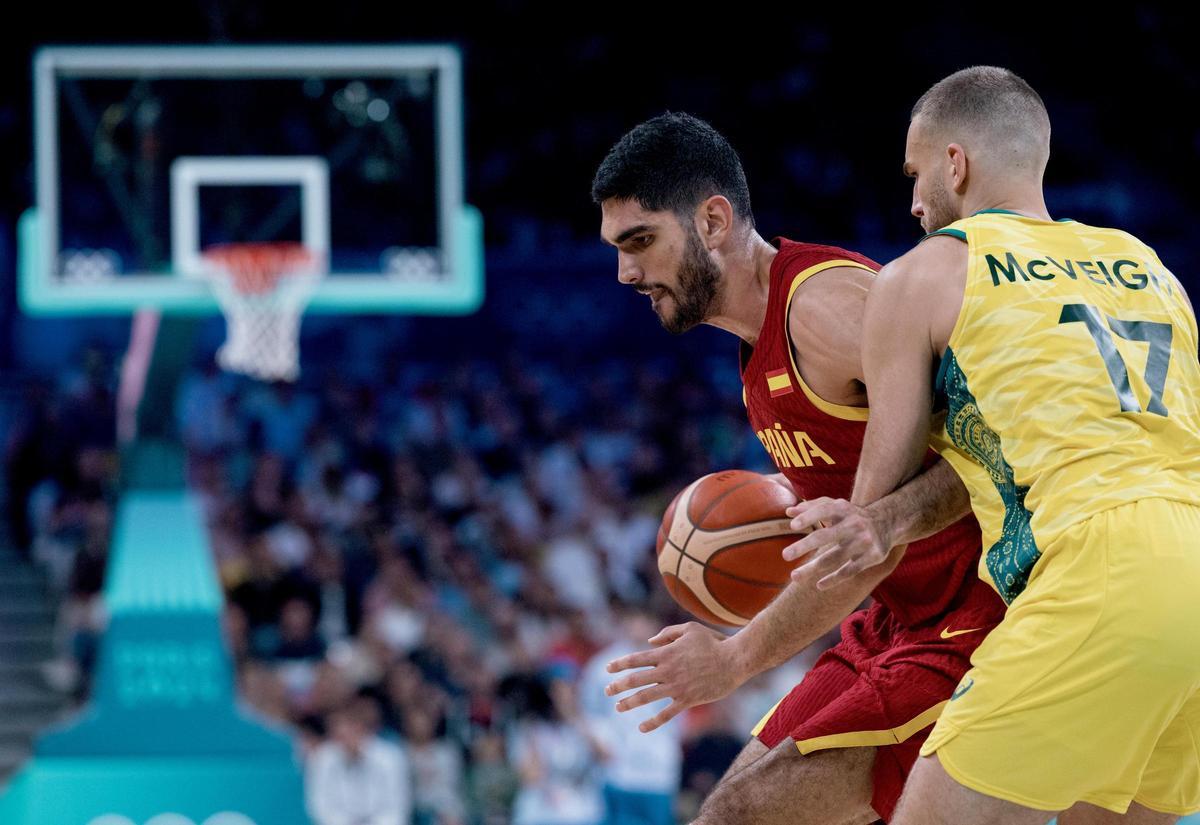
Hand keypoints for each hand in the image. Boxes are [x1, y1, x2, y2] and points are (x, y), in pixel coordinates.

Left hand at [604, 622, 740, 732]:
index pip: (635, 659)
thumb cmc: (713, 641)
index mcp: (666, 653)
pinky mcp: (687, 700)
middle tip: (606, 691)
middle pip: (635, 679)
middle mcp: (667, 670)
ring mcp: (676, 686)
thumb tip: (649, 642)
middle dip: (618, 686)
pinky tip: (641, 728)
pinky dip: (653, 722)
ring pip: (646, 697)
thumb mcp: (689, 629)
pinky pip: (666, 714)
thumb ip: (667, 633)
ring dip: (629, 703)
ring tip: (618, 707)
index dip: (619, 664)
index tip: (608, 669)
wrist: (734, 660)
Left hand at [781, 497, 894, 589]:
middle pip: (825, 536)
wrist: (888, 523)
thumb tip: (788, 512)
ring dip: (813, 568)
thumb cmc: (852, 514)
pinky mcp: (872, 557)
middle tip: (784, 555)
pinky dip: (833, 579)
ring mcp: (863, 542)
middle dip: (804, 546)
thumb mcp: (836, 505)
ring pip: (834, 558)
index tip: (793, 526)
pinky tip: (818, 585)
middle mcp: (854, 524)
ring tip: (794, 577)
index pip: (824, 509)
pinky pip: (849, 571)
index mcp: (843, 509)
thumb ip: (812, 506)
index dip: (809, 517)